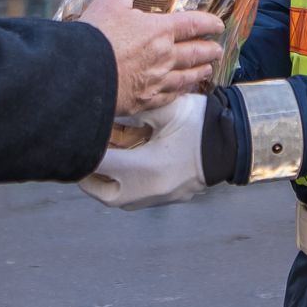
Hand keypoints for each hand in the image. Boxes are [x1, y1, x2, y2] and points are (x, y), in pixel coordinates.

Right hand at [79, 0, 223, 115]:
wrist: (81, 74)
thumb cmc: (97, 35)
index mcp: (159, 31)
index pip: (193, 24)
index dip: (208, 23)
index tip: (219, 25)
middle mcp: (165, 57)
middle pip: (195, 53)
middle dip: (209, 50)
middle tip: (218, 50)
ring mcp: (157, 81)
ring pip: (187, 78)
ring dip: (200, 72)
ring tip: (208, 70)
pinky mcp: (145, 100)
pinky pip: (170, 97)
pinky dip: (180, 93)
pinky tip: (181, 92)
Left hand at [81, 94, 208, 208]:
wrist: (233, 143)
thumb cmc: (201, 124)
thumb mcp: (166, 110)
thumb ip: (134, 110)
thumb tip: (110, 108)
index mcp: (145, 168)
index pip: (99, 163)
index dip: (83, 150)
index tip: (73, 138)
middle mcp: (148, 190)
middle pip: (103, 193)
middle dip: (88, 176)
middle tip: (83, 157)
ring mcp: (159, 197)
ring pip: (119, 199)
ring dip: (107, 183)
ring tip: (103, 161)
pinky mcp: (168, 198)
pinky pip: (137, 197)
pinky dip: (126, 184)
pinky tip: (127, 164)